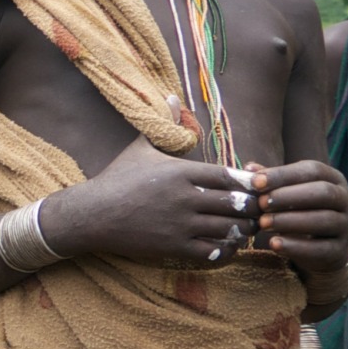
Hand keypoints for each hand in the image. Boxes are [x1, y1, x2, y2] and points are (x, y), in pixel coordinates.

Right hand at [49, 137, 259, 266]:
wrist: (92, 214)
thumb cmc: (118, 179)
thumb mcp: (141, 147)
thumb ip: (164, 123)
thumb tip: (172, 95)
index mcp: (181, 171)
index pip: (230, 177)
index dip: (247, 183)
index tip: (251, 187)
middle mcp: (185, 197)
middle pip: (237, 204)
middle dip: (251, 209)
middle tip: (254, 211)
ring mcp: (180, 224)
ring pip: (229, 230)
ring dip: (242, 231)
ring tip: (244, 229)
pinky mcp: (173, 246)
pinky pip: (212, 252)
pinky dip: (224, 250)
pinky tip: (224, 245)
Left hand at [251, 160, 347, 274]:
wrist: (324, 246)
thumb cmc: (302, 209)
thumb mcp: (289, 192)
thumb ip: (272, 181)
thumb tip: (248, 169)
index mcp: (333, 178)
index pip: (312, 170)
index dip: (283, 174)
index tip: (256, 182)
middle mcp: (344, 199)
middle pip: (322, 192)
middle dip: (288, 197)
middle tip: (261, 203)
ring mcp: (346, 225)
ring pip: (324, 219)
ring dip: (290, 221)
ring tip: (263, 223)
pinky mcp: (340, 249)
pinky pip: (321, 248)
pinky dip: (296, 247)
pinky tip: (274, 244)